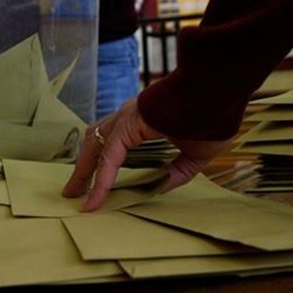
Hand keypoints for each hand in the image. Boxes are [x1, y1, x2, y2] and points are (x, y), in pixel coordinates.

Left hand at [62, 98, 230, 210]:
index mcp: (142, 120)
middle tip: (74, 192)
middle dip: (83, 168)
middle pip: (96, 143)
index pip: (112, 143)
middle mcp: (129, 116)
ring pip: (95, 147)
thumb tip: (161, 186)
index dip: (102, 165)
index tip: (94, 187)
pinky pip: (110, 156)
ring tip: (75, 196)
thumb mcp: (195, 155)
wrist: (218, 94)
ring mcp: (126, 117)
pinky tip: (96, 198)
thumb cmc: (212, 117)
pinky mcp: (129, 124)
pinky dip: (101, 179)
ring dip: (84, 173)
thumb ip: (177, 171)